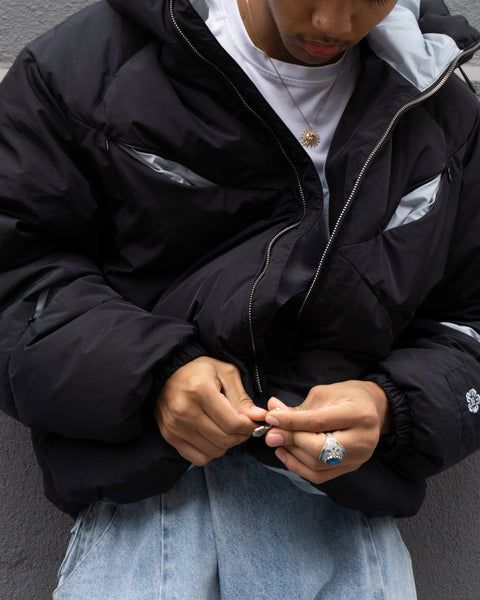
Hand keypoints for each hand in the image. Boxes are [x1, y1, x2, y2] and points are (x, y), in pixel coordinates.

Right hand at [154, 356, 266, 465]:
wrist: (167, 373)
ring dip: (226, 444)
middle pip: (224, 440)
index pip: (233, 423)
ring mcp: (174, 426)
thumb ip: (242, 398)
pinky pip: (198, 458)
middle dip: (240, 436)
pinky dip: (210, 452)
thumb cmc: (200, 371)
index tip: (254, 423)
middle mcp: (184, 410)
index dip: (249, 427)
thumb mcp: (226, 373)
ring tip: (226, 429)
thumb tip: (259, 417)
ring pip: (213, 451)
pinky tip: (212, 437)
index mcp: (199, 390)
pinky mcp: (169, 436)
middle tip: (243, 427)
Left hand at [264, 380, 391, 484]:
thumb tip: (271, 414)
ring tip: (276, 440)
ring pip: (317, 465)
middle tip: (270, 433)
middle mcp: (363, 440)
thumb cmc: (347, 396)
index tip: (270, 418)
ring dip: (291, 454)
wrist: (372, 408)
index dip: (291, 422)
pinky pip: (320, 476)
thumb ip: (299, 409)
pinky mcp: (351, 468)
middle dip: (290, 441)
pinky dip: (298, 466)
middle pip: (319, 449)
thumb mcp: (324, 395)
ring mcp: (359, 458)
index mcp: (359, 415)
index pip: (318, 423)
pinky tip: (285, 453)